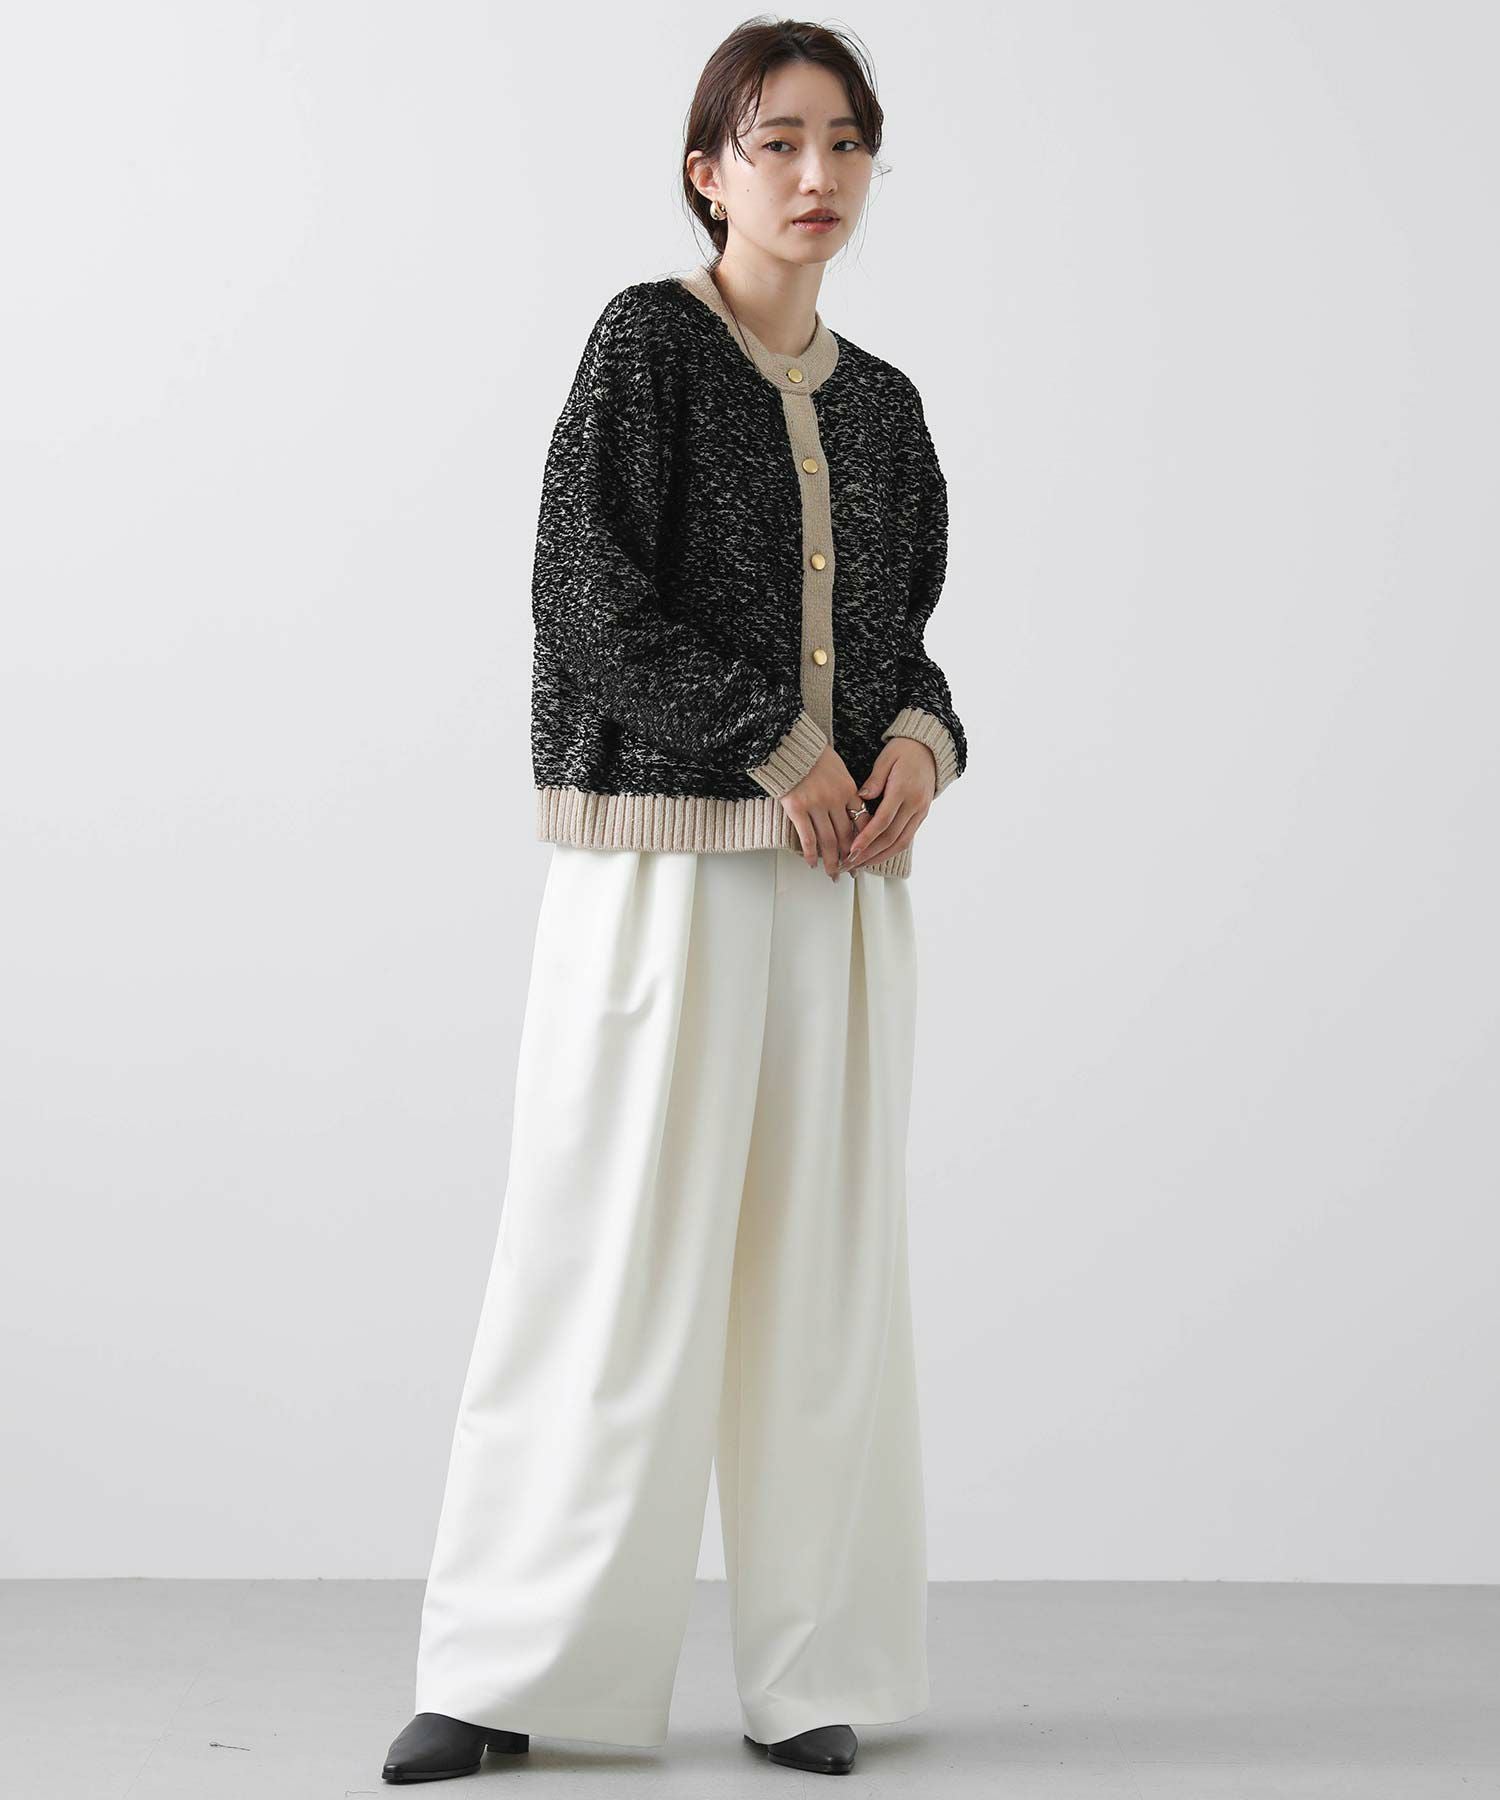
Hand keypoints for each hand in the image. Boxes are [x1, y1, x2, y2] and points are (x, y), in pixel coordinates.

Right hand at [780, 743, 865, 878]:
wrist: (789, 745)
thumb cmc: (813, 756)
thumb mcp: (839, 770)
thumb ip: (847, 791)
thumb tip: (853, 812)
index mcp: (848, 790)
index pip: (861, 821)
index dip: (863, 841)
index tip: (864, 854)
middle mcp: (834, 799)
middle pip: (846, 835)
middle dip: (850, 857)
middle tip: (850, 871)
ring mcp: (815, 805)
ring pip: (828, 841)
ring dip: (831, 861)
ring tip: (832, 874)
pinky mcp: (797, 808)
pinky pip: (807, 837)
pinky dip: (810, 853)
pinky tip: (811, 863)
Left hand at [843, 739, 936, 868]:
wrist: (929, 749)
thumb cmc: (904, 751)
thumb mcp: (886, 759)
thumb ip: (874, 780)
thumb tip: (861, 797)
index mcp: (903, 790)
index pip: (883, 820)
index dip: (867, 837)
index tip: (852, 849)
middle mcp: (915, 804)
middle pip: (891, 837)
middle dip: (870, 853)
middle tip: (851, 863)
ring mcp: (920, 812)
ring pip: (901, 843)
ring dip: (880, 857)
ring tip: (861, 865)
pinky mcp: (922, 816)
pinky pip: (907, 838)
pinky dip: (891, 850)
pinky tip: (876, 855)